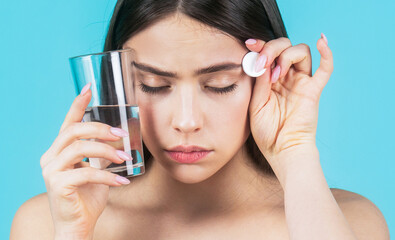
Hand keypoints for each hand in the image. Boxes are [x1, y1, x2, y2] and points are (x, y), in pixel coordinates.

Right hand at [40, 87, 131, 238]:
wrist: (78, 225)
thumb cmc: (87, 196)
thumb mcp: (97, 169)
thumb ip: (102, 154)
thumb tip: (120, 138)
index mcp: (59, 151)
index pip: (68, 123)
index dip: (78, 104)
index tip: (90, 88)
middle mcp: (51, 157)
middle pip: (73, 131)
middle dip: (100, 129)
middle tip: (121, 135)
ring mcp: (51, 171)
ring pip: (79, 148)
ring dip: (106, 151)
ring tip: (125, 159)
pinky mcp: (58, 185)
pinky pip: (86, 173)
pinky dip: (108, 176)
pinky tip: (122, 182)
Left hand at [246, 35, 332, 171]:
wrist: (281, 150)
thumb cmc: (266, 131)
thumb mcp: (255, 104)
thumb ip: (259, 83)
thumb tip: (260, 60)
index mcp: (270, 80)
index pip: (268, 54)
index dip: (260, 45)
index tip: (249, 44)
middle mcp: (286, 77)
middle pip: (285, 47)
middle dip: (272, 49)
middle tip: (262, 63)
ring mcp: (301, 82)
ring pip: (301, 52)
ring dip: (286, 56)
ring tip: (276, 75)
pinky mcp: (313, 90)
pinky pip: (326, 69)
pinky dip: (327, 53)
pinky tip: (321, 41)